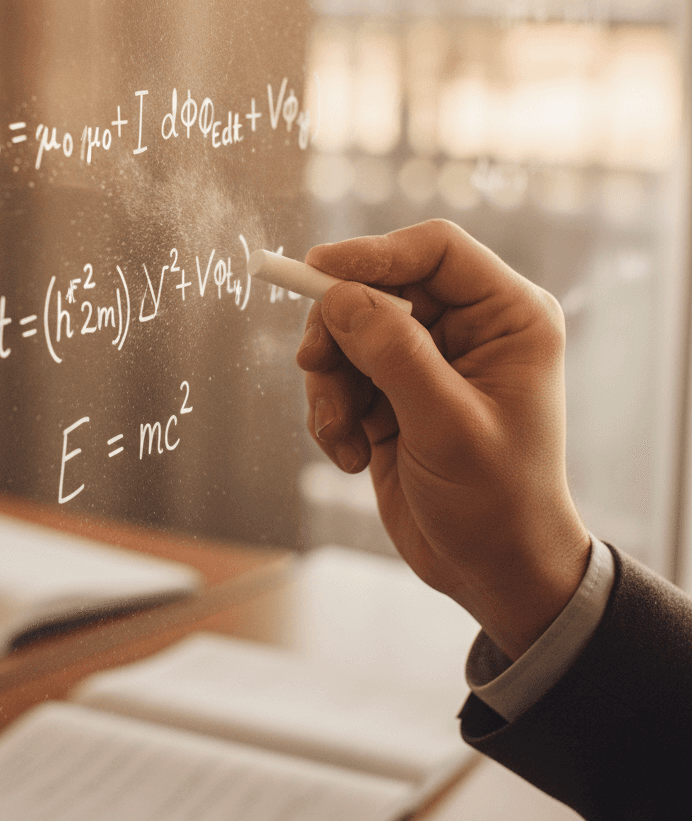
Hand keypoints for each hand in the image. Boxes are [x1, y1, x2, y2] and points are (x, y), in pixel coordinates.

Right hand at [296, 219, 589, 659]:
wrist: (490, 570)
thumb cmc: (495, 501)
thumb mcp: (445, 424)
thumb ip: (393, 353)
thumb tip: (338, 296)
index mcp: (506, 318)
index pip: (435, 251)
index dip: (373, 253)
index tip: (317, 269)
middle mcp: (467, 331)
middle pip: (377, 290)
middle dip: (339, 333)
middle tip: (313, 366)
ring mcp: (427, 364)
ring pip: (349, 335)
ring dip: (329, 384)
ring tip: (339, 434)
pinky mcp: (393, 396)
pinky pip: (340, 379)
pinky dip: (330, 413)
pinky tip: (347, 454)